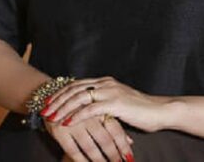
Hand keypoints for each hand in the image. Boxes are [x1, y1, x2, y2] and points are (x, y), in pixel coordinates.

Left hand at [41, 76, 172, 132]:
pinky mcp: (115, 103)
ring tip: (51, 117)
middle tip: (43, 109)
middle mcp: (106, 83)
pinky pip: (90, 109)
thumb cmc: (141, 111)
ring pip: (79, 97)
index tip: (49, 101)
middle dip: (57, 99)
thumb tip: (91, 111)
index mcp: (106, 82)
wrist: (160, 111)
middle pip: (74, 88)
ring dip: (63, 108)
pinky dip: (76, 116)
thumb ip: (105, 103)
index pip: (77, 84)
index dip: (61, 92)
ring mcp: (110, 92)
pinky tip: (67, 123)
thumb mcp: (119, 104)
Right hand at [44, 113, 134, 161]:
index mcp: (99, 108)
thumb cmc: (79, 110)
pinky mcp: (59, 132)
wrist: (51, 102)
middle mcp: (87, 115)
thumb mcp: (97, 114)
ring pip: (90, 147)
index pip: (115, 130)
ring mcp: (73, 124)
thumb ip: (113, 127)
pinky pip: (73, 151)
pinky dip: (82, 161)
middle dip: (113, 156)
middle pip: (105, 140)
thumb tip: (130, 142)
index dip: (123, 145)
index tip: (129, 158)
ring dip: (99, 160)